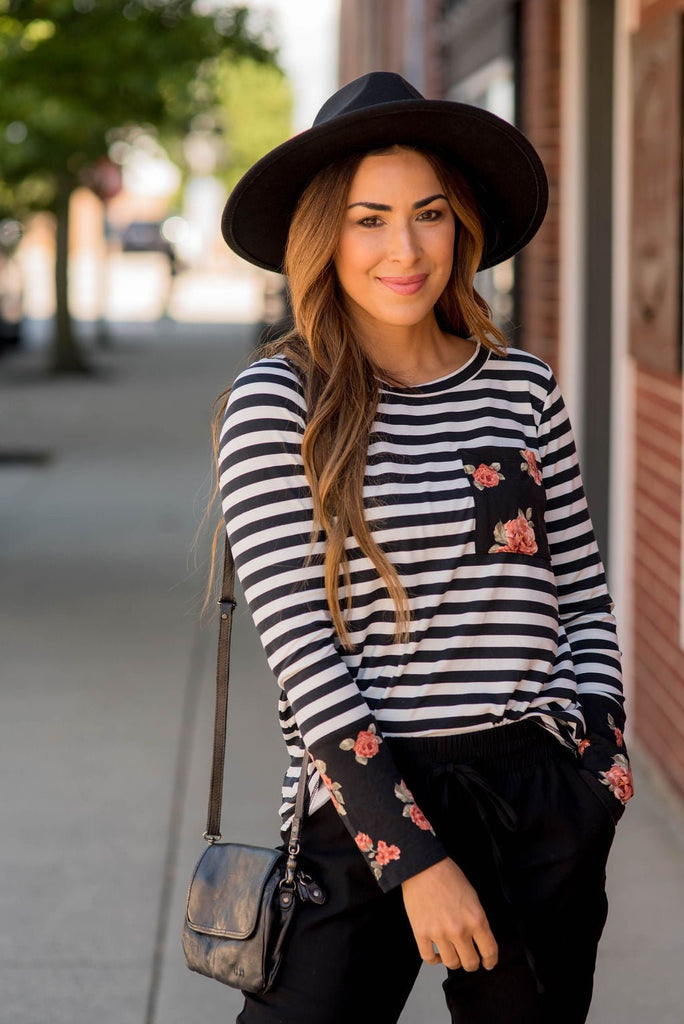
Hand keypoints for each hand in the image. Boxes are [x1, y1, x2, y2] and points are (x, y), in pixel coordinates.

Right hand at [401, 857, 497, 971]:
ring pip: (451, 963)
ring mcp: (439, 934)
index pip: (489, 951)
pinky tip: (437, 953)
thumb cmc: (448, 876)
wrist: (423, 867)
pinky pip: (429, 958)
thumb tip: (479, 938)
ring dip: (454, 961)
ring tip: (453, 953)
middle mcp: (459, 930)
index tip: (488, 963)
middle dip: (472, 963)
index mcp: (476, 919)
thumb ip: (477, 920)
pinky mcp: (421, 933)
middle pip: (470, 963)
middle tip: (470, 959)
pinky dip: (434, 959)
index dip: (490, 961)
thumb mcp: (473, 896)